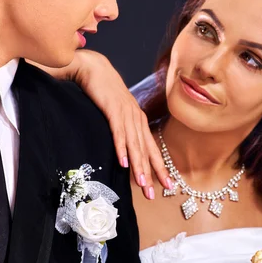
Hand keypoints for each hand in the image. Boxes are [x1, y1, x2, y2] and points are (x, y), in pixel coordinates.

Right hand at [28, 51, 171, 199]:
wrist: (95, 68)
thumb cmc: (105, 92)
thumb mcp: (118, 112)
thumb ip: (124, 129)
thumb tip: (126, 150)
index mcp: (139, 121)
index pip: (152, 149)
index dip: (159, 169)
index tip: (166, 187)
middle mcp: (136, 118)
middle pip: (146, 150)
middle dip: (152, 173)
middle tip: (154, 194)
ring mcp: (126, 114)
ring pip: (134, 145)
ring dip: (139, 166)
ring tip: (142, 184)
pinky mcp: (112, 109)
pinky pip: (118, 132)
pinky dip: (122, 148)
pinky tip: (124, 163)